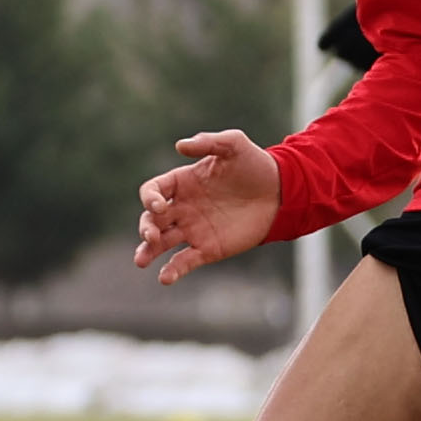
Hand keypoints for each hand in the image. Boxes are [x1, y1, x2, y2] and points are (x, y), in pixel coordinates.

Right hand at [134, 130, 281, 284]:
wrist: (280, 192)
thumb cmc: (254, 165)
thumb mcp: (234, 145)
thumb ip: (208, 142)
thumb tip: (180, 146)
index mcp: (182, 183)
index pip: (152, 191)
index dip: (149, 198)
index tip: (159, 204)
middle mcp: (182, 207)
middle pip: (151, 219)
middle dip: (146, 227)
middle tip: (151, 236)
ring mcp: (193, 229)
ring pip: (161, 243)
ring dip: (147, 251)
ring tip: (141, 260)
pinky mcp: (207, 248)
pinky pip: (184, 261)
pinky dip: (173, 270)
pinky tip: (165, 278)